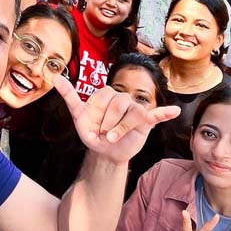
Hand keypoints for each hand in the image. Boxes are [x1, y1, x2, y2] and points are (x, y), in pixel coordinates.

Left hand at [55, 76, 179, 163]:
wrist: (104, 153)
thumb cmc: (92, 132)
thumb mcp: (79, 116)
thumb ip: (70, 96)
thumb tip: (55, 77)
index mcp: (108, 94)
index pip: (104, 96)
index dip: (96, 113)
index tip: (91, 125)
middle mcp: (124, 99)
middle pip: (119, 103)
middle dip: (107, 122)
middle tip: (102, 134)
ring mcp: (136, 110)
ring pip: (133, 113)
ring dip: (120, 129)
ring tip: (111, 139)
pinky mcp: (146, 123)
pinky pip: (157, 115)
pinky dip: (165, 113)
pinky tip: (175, 111)